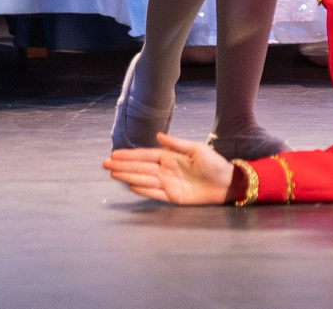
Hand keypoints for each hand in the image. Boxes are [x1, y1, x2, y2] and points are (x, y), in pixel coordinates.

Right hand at [102, 132, 235, 205]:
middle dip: (123, 165)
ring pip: (144, 179)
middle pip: (140, 167)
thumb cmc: (214, 163)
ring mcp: (168, 184)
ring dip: (128, 176)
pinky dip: (143, 190)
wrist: (227, 182)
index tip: (114, 153)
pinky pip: (155, 193)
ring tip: (113, 173)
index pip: (145, 155)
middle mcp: (166, 170)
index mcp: (170, 157)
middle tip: (104, 164)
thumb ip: (176, 143)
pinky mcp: (174, 197)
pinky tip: (131, 186)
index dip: (129, 155)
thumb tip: (158, 135)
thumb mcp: (196, 149)